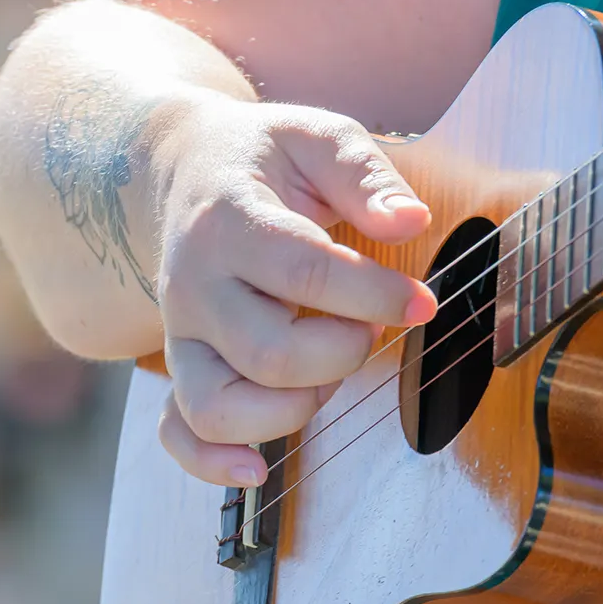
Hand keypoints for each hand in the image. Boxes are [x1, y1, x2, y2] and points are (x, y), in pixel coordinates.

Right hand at [151, 97, 437, 485]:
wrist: (183, 171)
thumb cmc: (264, 158)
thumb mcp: (316, 136)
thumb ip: (365, 173)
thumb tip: (410, 222)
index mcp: (230, 220)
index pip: (306, 273)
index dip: (376, 297)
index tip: (423, 302)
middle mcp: (195, 285)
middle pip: (270, 355)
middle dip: (342, 352)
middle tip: (366, 325)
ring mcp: (182, 333)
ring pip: (220, 406)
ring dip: (293, 407)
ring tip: (325, 370)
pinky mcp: (181, 366)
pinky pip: (179, 432)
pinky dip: (212, 463)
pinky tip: (258, 467)